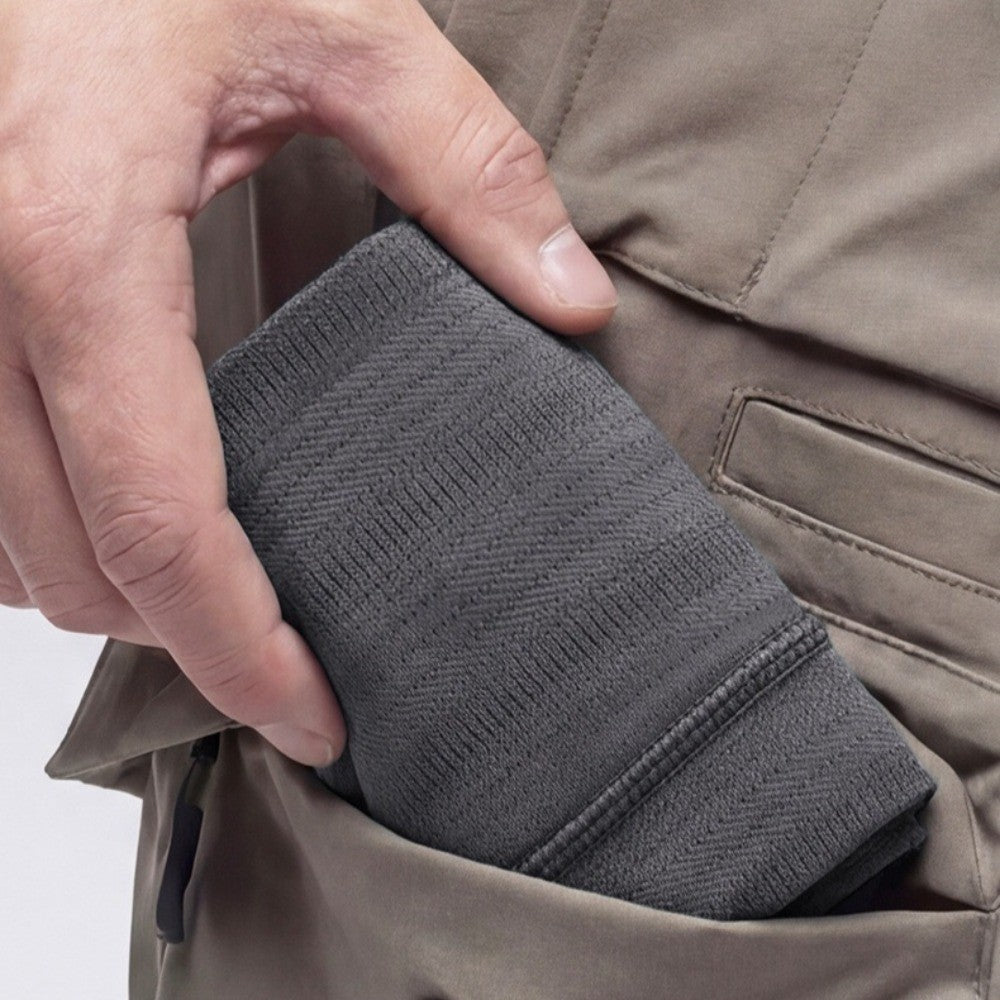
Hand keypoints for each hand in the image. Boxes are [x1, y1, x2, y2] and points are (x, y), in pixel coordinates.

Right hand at [0, 0, 616, 765]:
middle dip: (186, 642)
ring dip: (115, 596)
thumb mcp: (337, 29)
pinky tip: (131, 515)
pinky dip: (49, 531)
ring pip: (1, 545)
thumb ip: (468, 169)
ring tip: (225, 605)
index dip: (241, 653)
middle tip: (294, 665)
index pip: (162, 524)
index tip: (317, 717)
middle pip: (74, 565)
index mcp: (76, 245)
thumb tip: (572, 298)